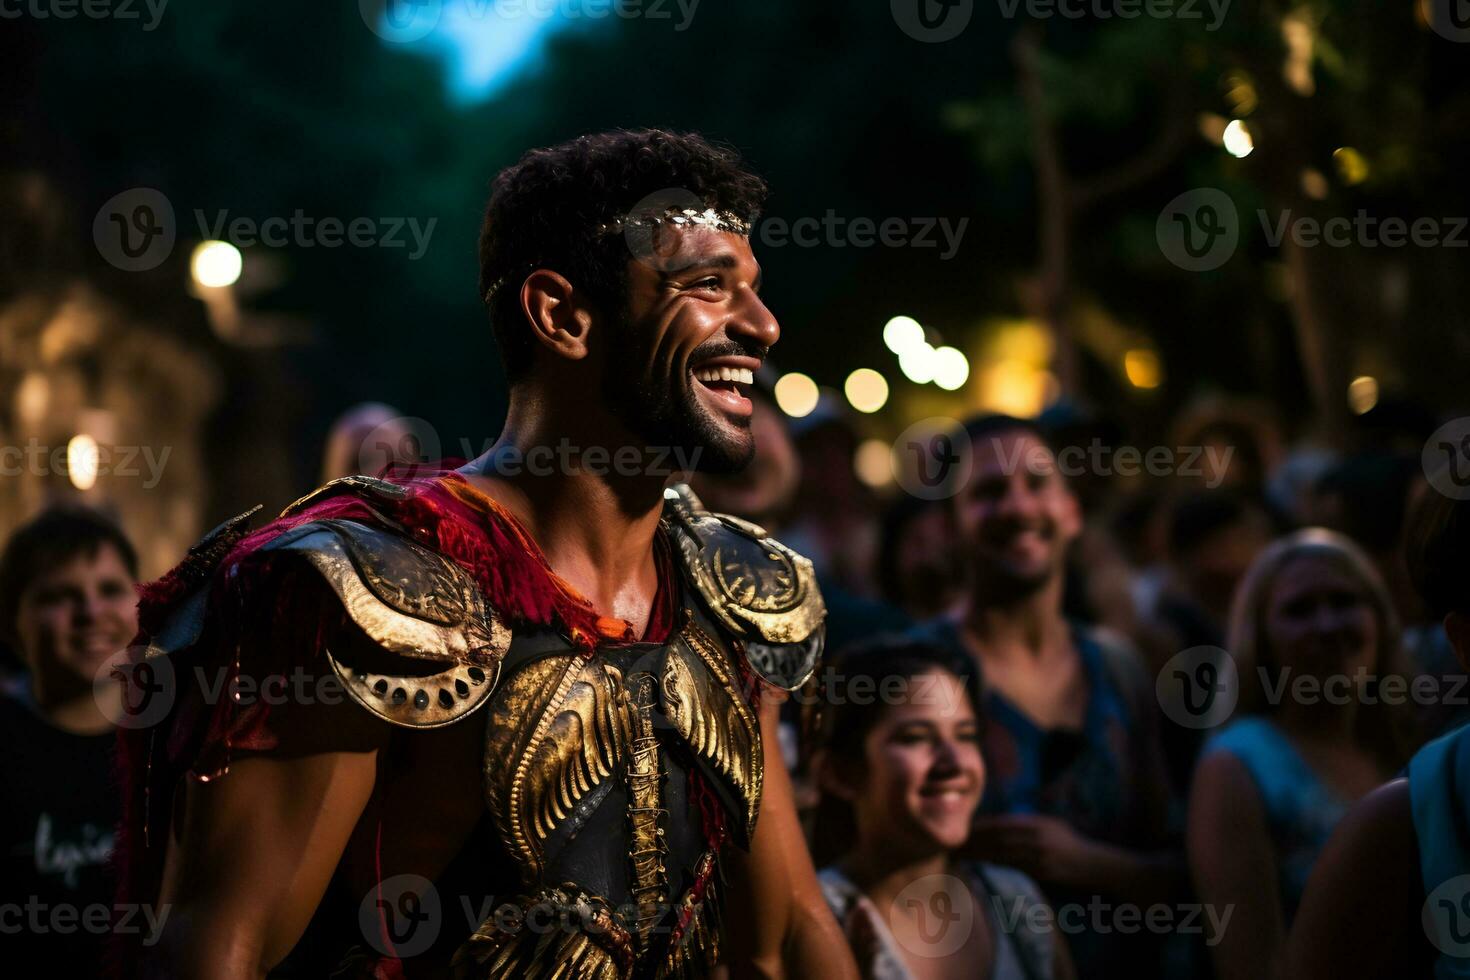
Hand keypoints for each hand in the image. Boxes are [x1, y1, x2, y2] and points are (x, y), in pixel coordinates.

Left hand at [967, 814, 1100, 887]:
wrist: (1093, 864)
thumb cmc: (1068, 842)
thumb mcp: (1050, 824)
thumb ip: (1026, 822)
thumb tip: (997, 823)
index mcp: (1036, 823)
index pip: (1001, 824)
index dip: (980, 827)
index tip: (963, 829)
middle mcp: (1036, 837)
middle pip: (997, 839)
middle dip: (974, 841)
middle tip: (954, 843)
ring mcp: (1039, 856)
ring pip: (1002, 854)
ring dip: (980, 854)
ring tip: (961, 854)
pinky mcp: (1042, 872)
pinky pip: (1013, 867)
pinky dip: (995, 863)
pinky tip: (982, 862)